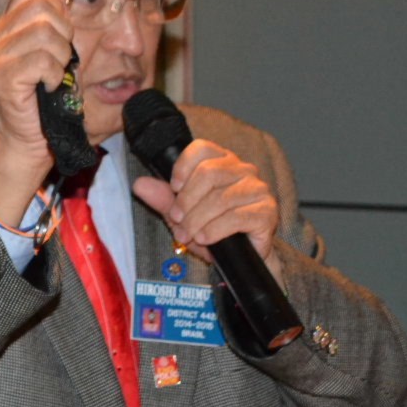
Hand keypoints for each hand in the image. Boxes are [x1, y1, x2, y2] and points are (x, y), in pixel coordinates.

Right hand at [0, 0, 73, 223]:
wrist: (32, 139)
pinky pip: (42, 60)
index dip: (55, 4)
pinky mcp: (4, 77)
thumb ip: (54, 15)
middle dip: (63, 31)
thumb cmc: (46, 98)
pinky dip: (55, 75)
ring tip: (54, 75)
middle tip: (59, 58)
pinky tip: (49, 87)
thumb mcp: (55, 49)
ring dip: (60, 57)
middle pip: (41, 6)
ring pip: (44, 34)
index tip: (61, 32)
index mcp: (7, 28)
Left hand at [131, 139, 283, 285]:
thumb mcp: (182, 214)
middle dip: (186, 201)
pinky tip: (205, 238)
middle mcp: (243, 170)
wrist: (240, 257)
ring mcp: (257, 189)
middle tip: (177, 221)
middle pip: (209, 173)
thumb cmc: (212, 229)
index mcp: (222, 161)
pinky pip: (236, 217)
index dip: (183, 168)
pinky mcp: (267, 211)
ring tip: (188, 235)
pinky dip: (214, 230)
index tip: (174, 189)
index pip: (201, 148)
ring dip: (197, 220)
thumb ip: (163, 198)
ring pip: (220, 198)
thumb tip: (139, 185)